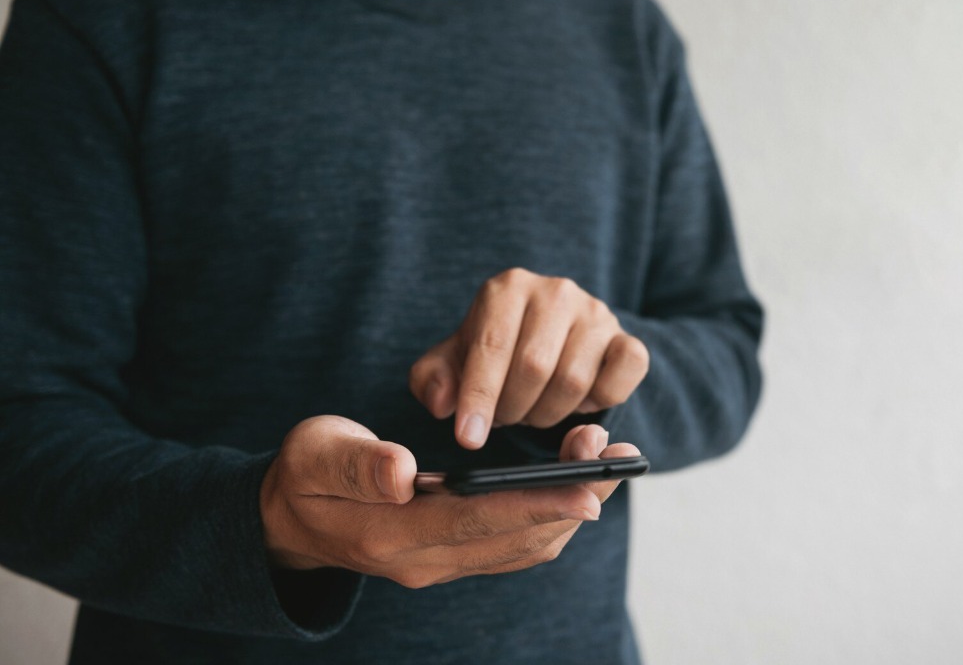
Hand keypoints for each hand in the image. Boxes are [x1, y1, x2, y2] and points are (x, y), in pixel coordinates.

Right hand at [260, 416, 638, 586]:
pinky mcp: (456, 557)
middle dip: (571, 500)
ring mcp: (443, 565)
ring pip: (525, 548)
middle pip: (515, 540)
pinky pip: (517, 547)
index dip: (534, 505)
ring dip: (570, 509)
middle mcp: (425, 561)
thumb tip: (404, 471)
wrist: (290, 520)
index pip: (475, 522)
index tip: (587, 488)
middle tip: (615, 457)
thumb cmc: (305, 475)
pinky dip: (553, 517)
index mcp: (391, 535)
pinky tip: (578, 484)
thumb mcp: (313, 455)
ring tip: (608, 461)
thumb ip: (357, 463)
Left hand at [409, 268, 649, 448]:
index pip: (491, 346)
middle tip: (504, 419)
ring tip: (532, 410)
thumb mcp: (453, 362)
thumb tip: (442, 403)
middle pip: (534, 367)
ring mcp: (597, 314)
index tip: (468, 438)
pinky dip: (598, 401)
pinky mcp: (628, 339)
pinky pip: (622, 376)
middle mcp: (556, 292)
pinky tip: (576, 402)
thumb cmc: (495, 352)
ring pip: (574, 380)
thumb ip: (434, 380)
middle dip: (512, 408)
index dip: (478, 397)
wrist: (549, 339)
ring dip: (548, 413)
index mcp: (509, 288)